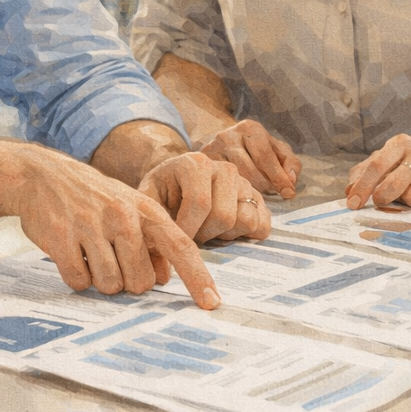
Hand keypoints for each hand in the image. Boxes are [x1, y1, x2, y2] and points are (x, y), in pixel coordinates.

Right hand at [5, 148, 221, 309]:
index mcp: (146, 209)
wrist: (43, 175)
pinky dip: (77, 277)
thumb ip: (152, 240)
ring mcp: (91, 226)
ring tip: (92, 254)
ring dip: (101, 280)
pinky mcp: (61, 238)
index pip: (181, 247)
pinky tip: (72, 255)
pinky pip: (79, 281)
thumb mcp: (130, 208)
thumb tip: (165, 278)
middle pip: (141, 282)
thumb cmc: (94, 198)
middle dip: (128, 281)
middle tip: (113, 259)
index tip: (212, 304)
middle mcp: (123, 216)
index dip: (198, 278)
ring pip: (110, 285)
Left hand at [139, 151, 271, 244]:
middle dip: (204, 234)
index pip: (200, 202)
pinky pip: (262, 225)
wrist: (178, 183)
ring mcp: (244, 183)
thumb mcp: (147, 198)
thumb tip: (152, 248)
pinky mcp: (257, 198)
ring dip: (224, 235)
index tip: (176, 239)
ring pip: (246, 220)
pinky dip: (244, 235)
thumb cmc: (163, 192)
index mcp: (196, 163)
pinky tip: (223, 231)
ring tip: (206, 229)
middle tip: (190, 233)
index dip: (188, 229)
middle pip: (224, 216)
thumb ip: (148, 216)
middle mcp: (225, 169)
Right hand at [198, 119, 300, 198]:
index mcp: (249, 128)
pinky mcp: (202, 165)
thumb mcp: (276, 149)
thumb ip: (289, 163)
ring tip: (256, 195)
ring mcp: (211, 150)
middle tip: (271, 195)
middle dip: (265, 186)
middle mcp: (228, 137)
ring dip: (249, 192)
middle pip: (249, 171)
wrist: (222, 140)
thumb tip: (290, 182)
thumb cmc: (255, 147)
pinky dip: (233, 194)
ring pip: (234, 179)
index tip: (288, 193)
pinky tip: (240, 196)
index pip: (265, 156)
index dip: (278, 177)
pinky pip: (220, 184)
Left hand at [345, 134, 410, 209]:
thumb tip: (349, 190)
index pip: (376, 166)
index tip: (353, 204)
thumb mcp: (391, 158)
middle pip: (394, 185)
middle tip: (383, 201)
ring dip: (410, 202)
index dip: (362, 187)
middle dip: (384, 198)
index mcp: (401, 143)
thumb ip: (367, 171)